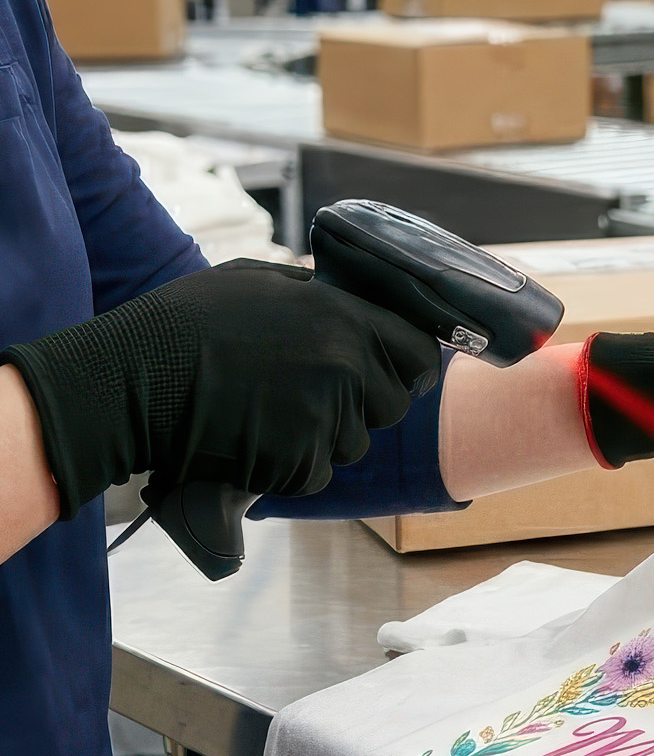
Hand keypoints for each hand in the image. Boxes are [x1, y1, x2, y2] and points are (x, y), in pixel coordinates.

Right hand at [1, 259, 439, 517]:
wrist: (132, 379)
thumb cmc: (187, 324)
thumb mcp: (257, 282)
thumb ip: (316, 295)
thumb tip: (352, 300)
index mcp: (343, 319)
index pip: (418, 352)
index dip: (408, 366)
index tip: (393, 373)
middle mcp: (346, 368)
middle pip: (393, 405)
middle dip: (365, 406)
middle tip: (314, 396)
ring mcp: (326, 418)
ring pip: (354, 443)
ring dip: (324, 437)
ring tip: (269, 413)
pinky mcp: (299, 462)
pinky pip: (316, 473)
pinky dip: (291, 466)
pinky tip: (253, 441)